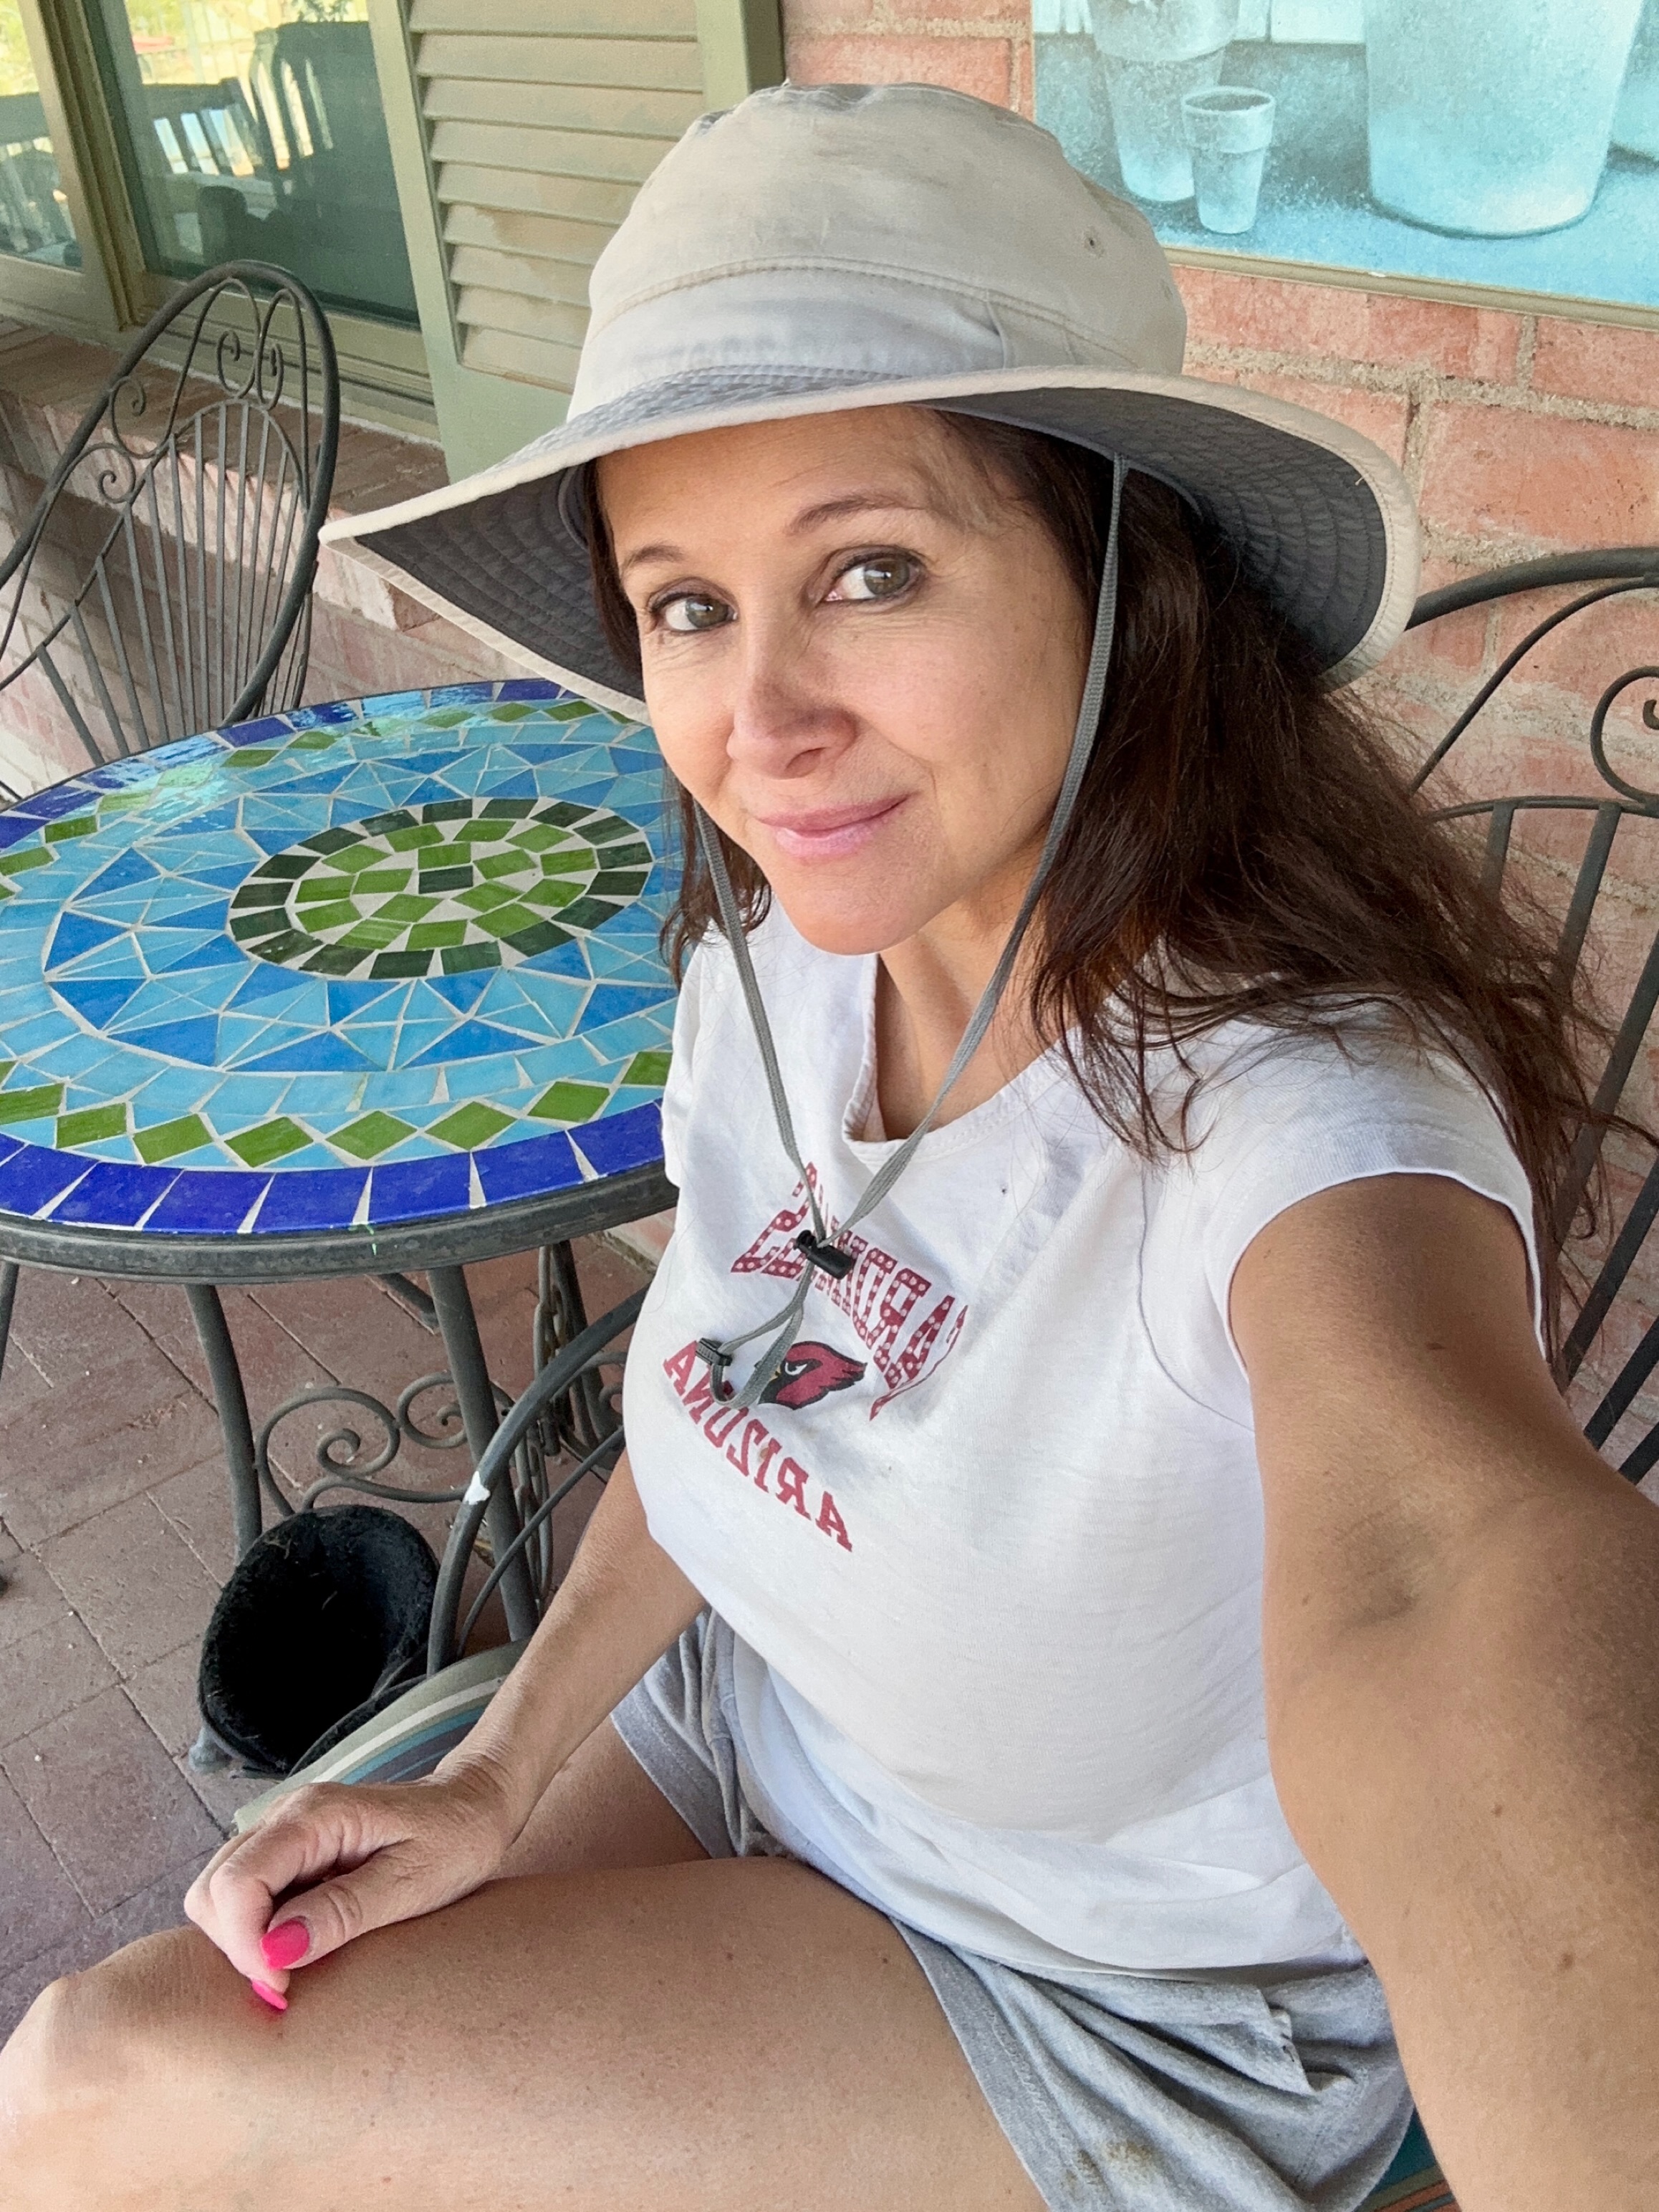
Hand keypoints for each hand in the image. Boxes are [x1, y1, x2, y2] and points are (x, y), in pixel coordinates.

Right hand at [184, 1764, 517, 1998]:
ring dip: (242, 1941)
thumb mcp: (413, 1882)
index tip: (284, 1986)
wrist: (474, 1806)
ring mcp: (283, 1834)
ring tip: (296, 1970)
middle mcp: (286, 1817)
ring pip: (219, 1894)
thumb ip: (343, 1912)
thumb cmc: (455, 1839)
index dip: (245, 1944)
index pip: (236, 1883)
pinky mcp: (289, 1855)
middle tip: (288, 1984)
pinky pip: (246, 1896)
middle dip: (235, 1946)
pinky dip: (256, 1931)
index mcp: (314, 1815)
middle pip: (212, 1889)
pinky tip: (301, 1947)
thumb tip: (276, 1950)